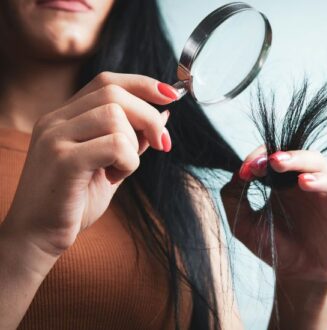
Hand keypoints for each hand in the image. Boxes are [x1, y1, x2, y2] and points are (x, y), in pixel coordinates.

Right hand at [1, 72, 177, 258]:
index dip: (142, 84)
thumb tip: (163, 114)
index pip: (107, 82)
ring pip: (114, 116)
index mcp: (65, 117)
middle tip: (162, 144)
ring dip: (133, 145)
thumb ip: (132, 139)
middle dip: (148, 116)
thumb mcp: (110, 164)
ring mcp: (55, 137)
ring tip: (120, 170)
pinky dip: (127, 162)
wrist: (37, 237)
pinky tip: (114, 178)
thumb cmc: (74, 202)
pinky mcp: (63, 159)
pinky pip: (113, 145)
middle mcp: (56, 120)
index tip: (171, 95)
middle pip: (113, 93)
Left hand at [221, 146, 326, 283]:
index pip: (271, 155)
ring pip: (316, 160)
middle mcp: (301, 180)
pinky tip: (305, 183)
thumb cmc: (274, 246)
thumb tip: (235, 174)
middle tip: (266, 161)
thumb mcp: (243, 224)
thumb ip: (232, 198)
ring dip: (298, 159)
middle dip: (279, 154)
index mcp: (279, 180)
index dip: (258, 158)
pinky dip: (321, 179)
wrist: (299, 274)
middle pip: (294, 152)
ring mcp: (322, 189)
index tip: (245, 171)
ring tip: (280, 164)